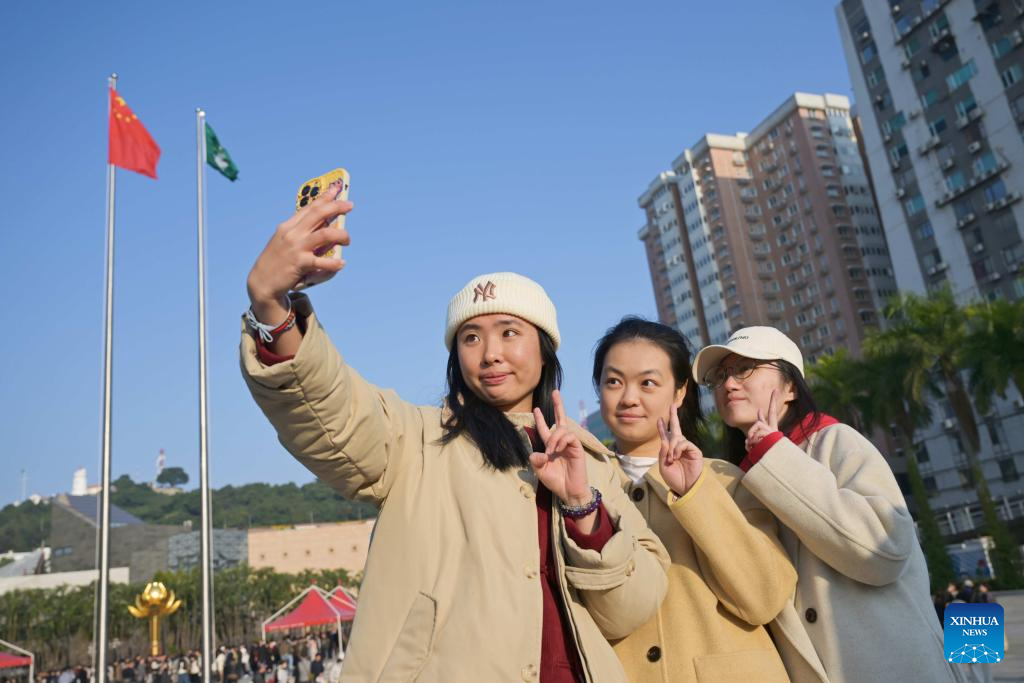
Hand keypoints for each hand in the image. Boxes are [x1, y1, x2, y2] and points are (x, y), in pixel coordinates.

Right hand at [246, 195, 353, 312]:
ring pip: (326, 234)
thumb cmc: (278, 262)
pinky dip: (335, 263)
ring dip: (342, 235)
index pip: (309, 208)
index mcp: (288, 227)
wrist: (262, 283)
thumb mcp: (286, 242)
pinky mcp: (300, 264)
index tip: (336, 189)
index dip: (324, 198)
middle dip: (336, 207)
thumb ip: (302, 233)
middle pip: (319, 214)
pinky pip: (324, 261)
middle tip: (350, 206)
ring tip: (347, 241)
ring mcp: (296, 248)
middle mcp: (292, 234)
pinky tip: (341, 263)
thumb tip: (326, 226)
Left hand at [530, 390, 589, 505]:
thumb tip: (536, 452)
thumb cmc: (555, 482)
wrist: (568, 491)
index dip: (540, 419)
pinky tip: (557, 449)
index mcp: (551, 446)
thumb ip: (535, 461)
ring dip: (554, 437)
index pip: (545, 429)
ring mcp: (570, 445)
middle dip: (558, 405)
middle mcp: (561, 443)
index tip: (536, 409)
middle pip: (560, 419)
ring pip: (562, 429)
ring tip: (551, 450)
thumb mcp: (540, 472)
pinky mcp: (577, 448)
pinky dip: (562, 440)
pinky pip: (570, 436)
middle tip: (556, 392)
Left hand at [658, 409, 702, 496]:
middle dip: (673, 416)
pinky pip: (684, 443)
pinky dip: (678, 449)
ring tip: (671, 459)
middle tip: (672, 405)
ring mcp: (687, 448)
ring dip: (671, 447)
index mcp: (670, 450)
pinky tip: (676, 456)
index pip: (666, 436)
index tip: (658, 419)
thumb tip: (664, 440)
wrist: (685, 488)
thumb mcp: (663, 466)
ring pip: (677, 438)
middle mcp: (679, 447)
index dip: (662, 427)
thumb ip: (662, 452)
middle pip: (676, 428)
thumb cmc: (674, 479)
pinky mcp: (694, 451)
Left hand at [745, 389, 779, 450]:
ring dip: (752, 434)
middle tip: (775, 389)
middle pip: (772, 413)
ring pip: (757, 425)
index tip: (774, 393)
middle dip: (773, 401)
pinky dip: (752, 440)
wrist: (773, 463)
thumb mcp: (757, 446)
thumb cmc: (764, 456)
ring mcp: (772, 432)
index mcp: (772, 431)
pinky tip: (755, 447)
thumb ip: (752, 438)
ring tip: (752, 445)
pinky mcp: (770, 434)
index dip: (771, 404)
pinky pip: (756, 433)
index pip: (771, 416)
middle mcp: (773, 430)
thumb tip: (747, 438)